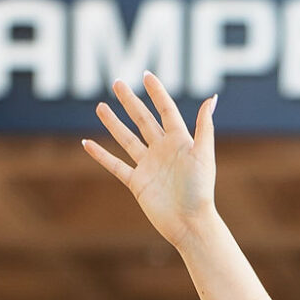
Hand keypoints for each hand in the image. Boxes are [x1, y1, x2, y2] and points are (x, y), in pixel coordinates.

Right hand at [82, 72, 217, 246]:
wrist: (190, 223)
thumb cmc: (200, 191)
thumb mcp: (203, 155)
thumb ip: (204, 127)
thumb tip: (211, 98)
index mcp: (180, 141)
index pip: (166, 110)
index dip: (157, 93)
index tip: (146, 75)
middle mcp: (162, 151)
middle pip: (143, 120)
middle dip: (130, 101)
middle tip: (117, 83)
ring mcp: (148, 166)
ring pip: (127, 139)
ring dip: (114, 123)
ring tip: (101, 106)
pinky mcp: (137, 183)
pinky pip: (116, 165)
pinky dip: (101, 155)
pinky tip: (87, 143)